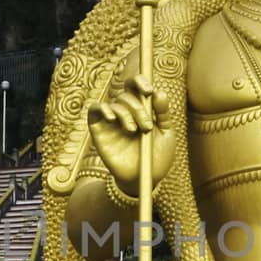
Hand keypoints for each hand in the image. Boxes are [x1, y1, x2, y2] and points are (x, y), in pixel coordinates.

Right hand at [88, 75, 174, 197]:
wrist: (143, 179)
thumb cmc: (156, 157)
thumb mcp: (166, 134)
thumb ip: (163, 113)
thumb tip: (159, 92)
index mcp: (142, 109)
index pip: (136, 86)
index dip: (140, 81)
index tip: (149, 91)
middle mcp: (125, 111)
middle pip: (127, 95)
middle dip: (138, 108)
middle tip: (146, 126)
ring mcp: (111, 120)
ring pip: (115, 103)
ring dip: (126, 114)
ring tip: (134, 131)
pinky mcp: (98, 129)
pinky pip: (94, 109)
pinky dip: (103, 108)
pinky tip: (113, 118)